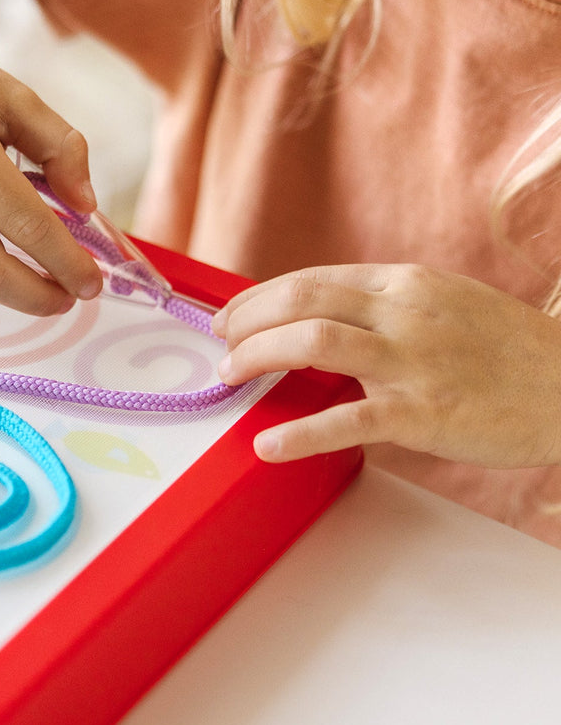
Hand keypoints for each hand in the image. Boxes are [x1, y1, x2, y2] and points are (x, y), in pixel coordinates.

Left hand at [210, 263, 560, 467]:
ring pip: (312, 342)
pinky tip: (267, 446)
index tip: (230, 316)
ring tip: (230, 376)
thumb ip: (383, 307)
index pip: (311, 279)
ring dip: (257, 356)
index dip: (259, 297)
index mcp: (403, 284)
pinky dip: (299, 434)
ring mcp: (412, 361)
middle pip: (301, 300)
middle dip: (246, 321)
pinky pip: (347, 420)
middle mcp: (403, 312)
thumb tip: (315, 318)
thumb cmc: (505, 350)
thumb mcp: (443, 303)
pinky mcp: (422, 413)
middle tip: (220, 344)